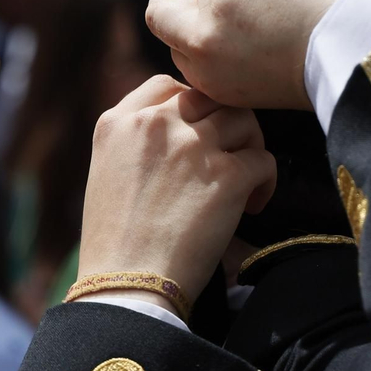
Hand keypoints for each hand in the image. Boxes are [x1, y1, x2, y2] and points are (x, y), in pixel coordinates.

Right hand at [77, 75, 276, 309]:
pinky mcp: (226, 174)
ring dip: (248, 146)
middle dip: (223, 122)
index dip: (190, 105)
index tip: (197, 133)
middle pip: (209, 97)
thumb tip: (180, 137)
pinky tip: (252, 205)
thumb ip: (138, 144)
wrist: (126, 285)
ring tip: (243, 180)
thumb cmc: (114, 245)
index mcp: (118, 123)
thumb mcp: (105, 174)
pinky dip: (265, 181)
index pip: (166, 85)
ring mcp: (192, 145)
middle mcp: (155, 124)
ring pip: (242, 119)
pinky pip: (263, 159)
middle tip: (228, 155)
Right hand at [146, 0, 351, 110]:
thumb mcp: (256, 87)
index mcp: (208, 76)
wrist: (350, 50)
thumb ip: (225, 61)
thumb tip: (217, 30)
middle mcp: (203, 41)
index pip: (172, 41)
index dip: (178, 20)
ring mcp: (219, 0)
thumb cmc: (317, 72)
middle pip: (161, 7)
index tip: (183, 4)